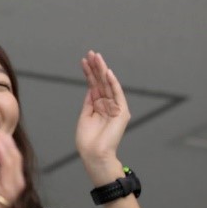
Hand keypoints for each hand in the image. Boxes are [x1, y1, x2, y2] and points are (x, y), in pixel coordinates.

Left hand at [75, 51, 129, 167]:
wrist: (94, 154)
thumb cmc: (88, 140)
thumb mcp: (85, 115)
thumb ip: (90, 101)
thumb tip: (91, 87)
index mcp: (99, 106)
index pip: (94, 85)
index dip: (89, 72)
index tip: (84, 60)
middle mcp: (109, 105)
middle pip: (102, 82)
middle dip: (96, 67)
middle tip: (91, 53)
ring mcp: (116, 108)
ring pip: (109, 85)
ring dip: (102, 70)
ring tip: (97, 57)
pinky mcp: (122, 113)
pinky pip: (117, 95)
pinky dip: (113, 83)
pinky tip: (107, 73)